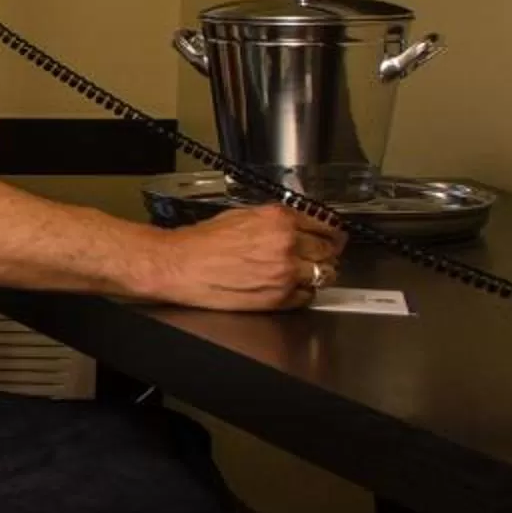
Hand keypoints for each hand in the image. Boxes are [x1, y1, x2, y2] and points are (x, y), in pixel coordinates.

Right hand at [153, 204, 345, 310]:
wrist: (179, 265)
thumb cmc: (201, 242)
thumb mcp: (243, 215)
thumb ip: (276, 221)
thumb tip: (296, 226)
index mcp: (280, 219)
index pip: (326, 224)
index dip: (331, 232)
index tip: (332, 236)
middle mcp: (287, 244)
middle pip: (330, 250)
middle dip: (326, 253)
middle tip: (321, 256)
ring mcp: (285, 272)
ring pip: (324, 274)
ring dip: (318, 274)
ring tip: (304, 273)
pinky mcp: (278, 297)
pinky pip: (307, 296)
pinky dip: (302, 293)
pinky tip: (288, 287)